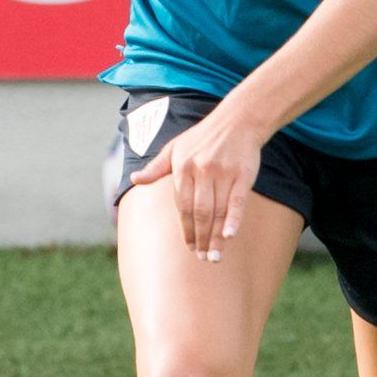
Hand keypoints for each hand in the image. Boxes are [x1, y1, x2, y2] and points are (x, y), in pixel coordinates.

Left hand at [133, 106, 269, 258]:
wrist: (238, 119)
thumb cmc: (203, 136)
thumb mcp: (175, 147)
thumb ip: (156, 167)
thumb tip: (133, 180)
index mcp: (183, 166)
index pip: (181, 205)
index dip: (185, 229)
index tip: (189, 247)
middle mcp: (202, 170)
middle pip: (199, 212)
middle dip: (200, 237)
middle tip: (202, 258)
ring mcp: (223, 173)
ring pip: (217, 210)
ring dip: (215, 236)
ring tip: (215, 257)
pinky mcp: (243, 174)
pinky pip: (237, 201)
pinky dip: (233, 219)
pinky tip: (230, 236)